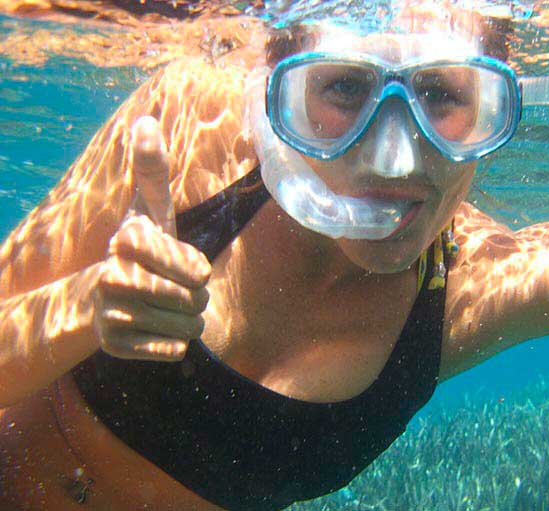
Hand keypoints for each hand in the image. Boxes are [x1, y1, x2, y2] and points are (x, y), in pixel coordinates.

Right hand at [93, 116, 210, 360]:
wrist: (102, 297)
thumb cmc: (142, 250)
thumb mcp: (150, 211)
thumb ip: (151, 170)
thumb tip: (146, 120)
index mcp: (128, 240)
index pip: (198, 269)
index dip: (196, 269)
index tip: (178, 262)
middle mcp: (112, 275)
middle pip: (195, 300)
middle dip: (196, 298)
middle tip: (173, 289)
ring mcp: (110, 312)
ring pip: (187, 327)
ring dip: (188, 321)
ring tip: (166, 308)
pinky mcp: (113, 346)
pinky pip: (172, 350)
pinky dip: (174, 343)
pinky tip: (156, 330)